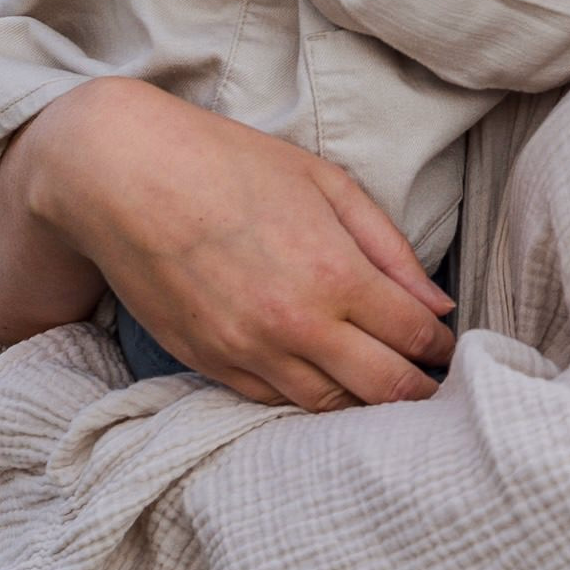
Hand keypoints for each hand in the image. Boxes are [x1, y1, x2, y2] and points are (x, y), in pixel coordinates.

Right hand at [0, 81, 456, 411]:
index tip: (449, 347)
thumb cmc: (227, 163)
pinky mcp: (210, 365)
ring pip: (329, 406)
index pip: (414, 337)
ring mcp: (250, 352)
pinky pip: (274, 403)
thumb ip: (387, 246)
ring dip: (365, 405)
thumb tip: (436, 304)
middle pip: (383, 389)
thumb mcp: (323, 183)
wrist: (120, 176)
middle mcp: (297, 325)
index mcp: (335, 273)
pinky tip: (325, 384)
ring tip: (386, 392)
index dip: (441, 348)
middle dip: (419, 392)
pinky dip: (308, 400)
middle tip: (434, 386)